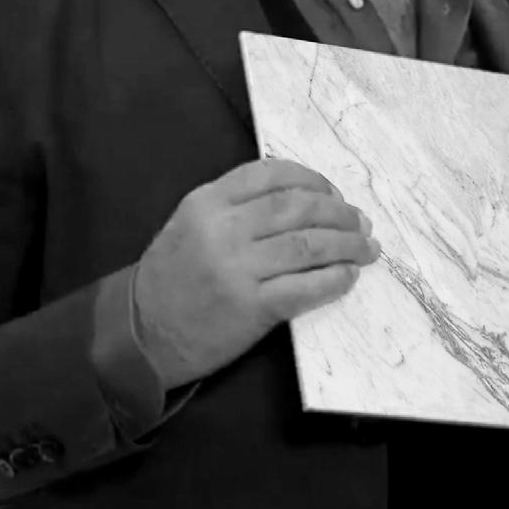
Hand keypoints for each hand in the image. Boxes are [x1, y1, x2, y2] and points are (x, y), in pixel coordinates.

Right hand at [133, 158, 379, 390]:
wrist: (142, 334)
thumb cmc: (171, 278)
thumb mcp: (189, 225)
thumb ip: (234, 206)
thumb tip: (303, 200)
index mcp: (206, 203)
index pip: (270, 174)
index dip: (311, 179)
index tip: (332, 192)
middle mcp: (223, 230)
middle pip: (298, 208)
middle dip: (339, 213)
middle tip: (360, 223)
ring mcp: (237, 270)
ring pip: (308, 245)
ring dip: (347, 245)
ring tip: (366, 248)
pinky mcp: (251, 308)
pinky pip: (305, 287)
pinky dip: (334, 279)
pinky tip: (347, 276)